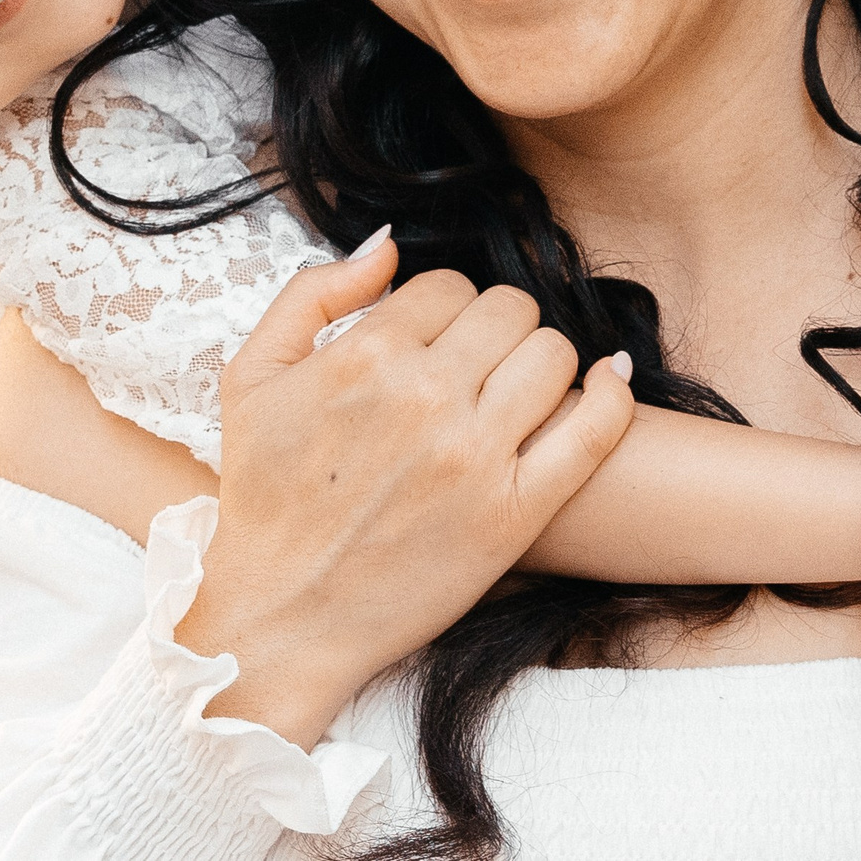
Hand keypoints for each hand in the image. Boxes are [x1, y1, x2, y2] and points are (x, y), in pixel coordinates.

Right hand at [175, 239, 635, 745]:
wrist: (280, 617)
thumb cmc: (262, 497)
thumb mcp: (250, 377)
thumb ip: (313, 293)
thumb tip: (388, 244)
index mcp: (364, 354)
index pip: (447, 285)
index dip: (442, 308)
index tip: (433, 342)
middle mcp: (425, 396)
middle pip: (508, 310)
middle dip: (494, 327)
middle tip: (477, 364)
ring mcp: (475, 456)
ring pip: (553, 354)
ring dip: (541, 359)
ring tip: (518, 388)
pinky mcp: (514, 514)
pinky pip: (594, 429)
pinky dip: (609, 394)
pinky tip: (605, 381)